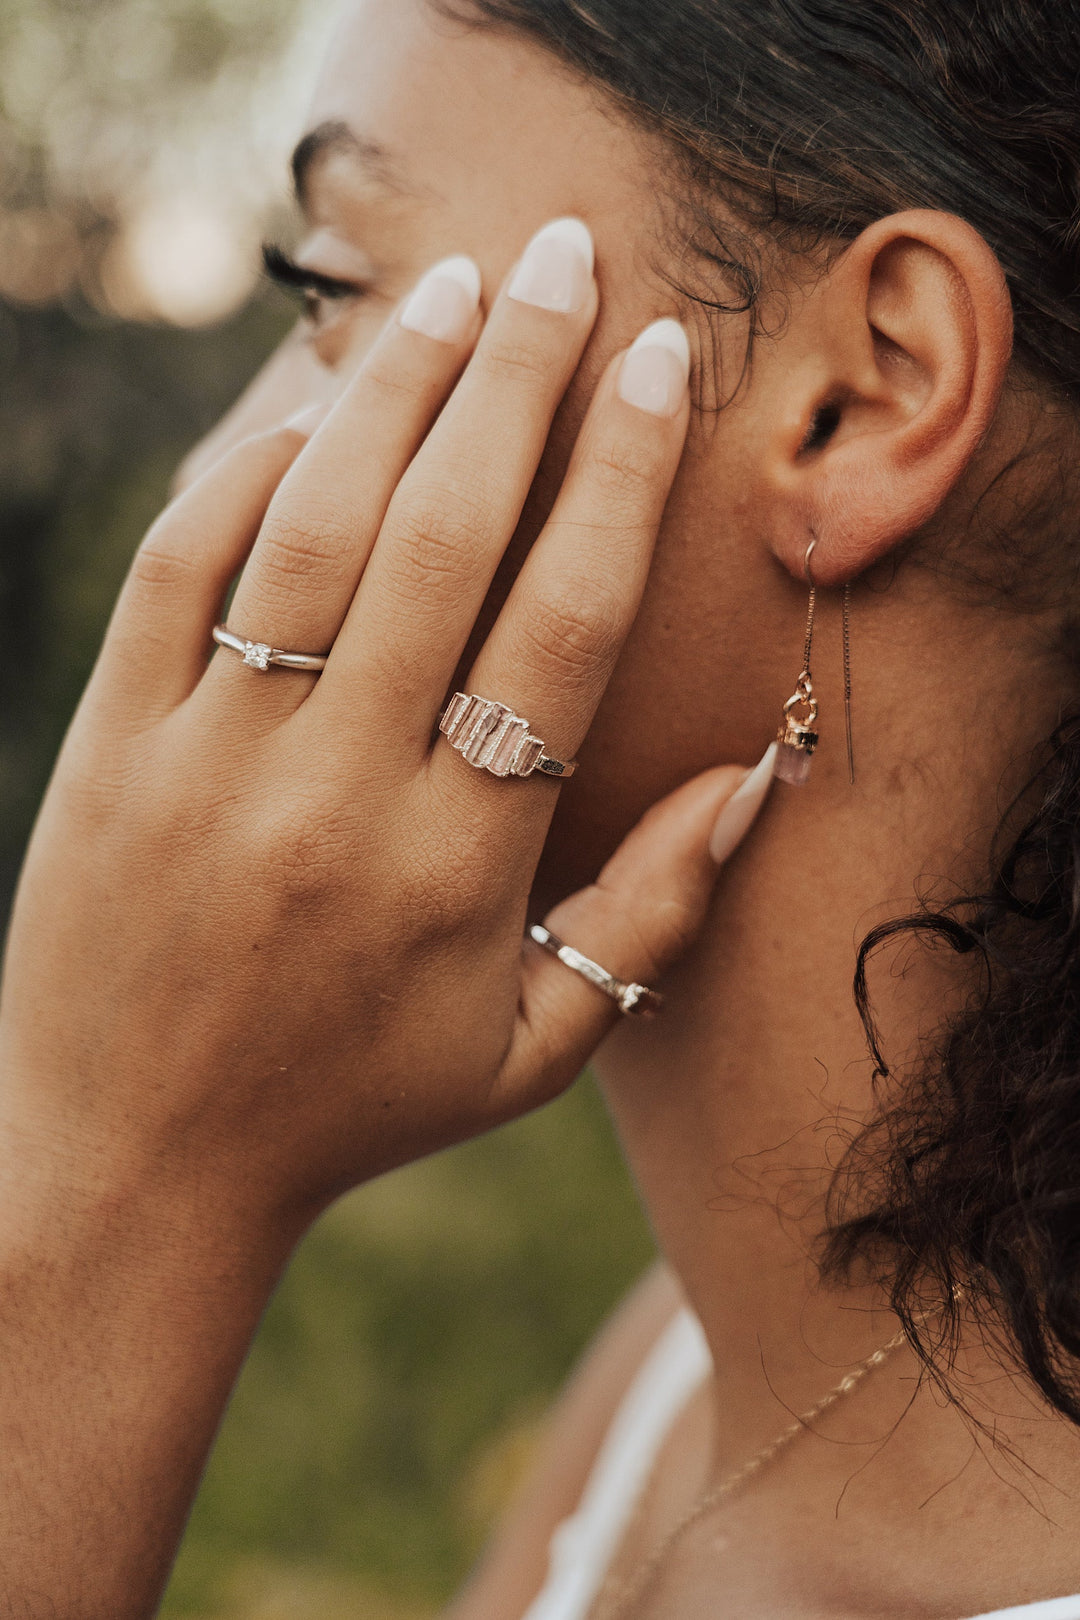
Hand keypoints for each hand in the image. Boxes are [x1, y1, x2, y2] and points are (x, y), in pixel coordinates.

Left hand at [0, 221, 770, 1235]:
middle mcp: (338, 792)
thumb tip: (759, 771)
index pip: (559, 623)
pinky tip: (306, 405)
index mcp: (458, 862)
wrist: (131, 1162)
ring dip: (391, 390)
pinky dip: (241, 470)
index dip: (618, 476)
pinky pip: (176, 571)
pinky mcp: (108, 747)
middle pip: (442, 538)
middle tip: (564, 257)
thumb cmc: (354, 1103)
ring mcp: (210, 760)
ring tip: (452, 291)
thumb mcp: (533, 1047)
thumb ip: (655, 912)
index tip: (657, 362)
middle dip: (519, 379)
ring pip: (310, 528)